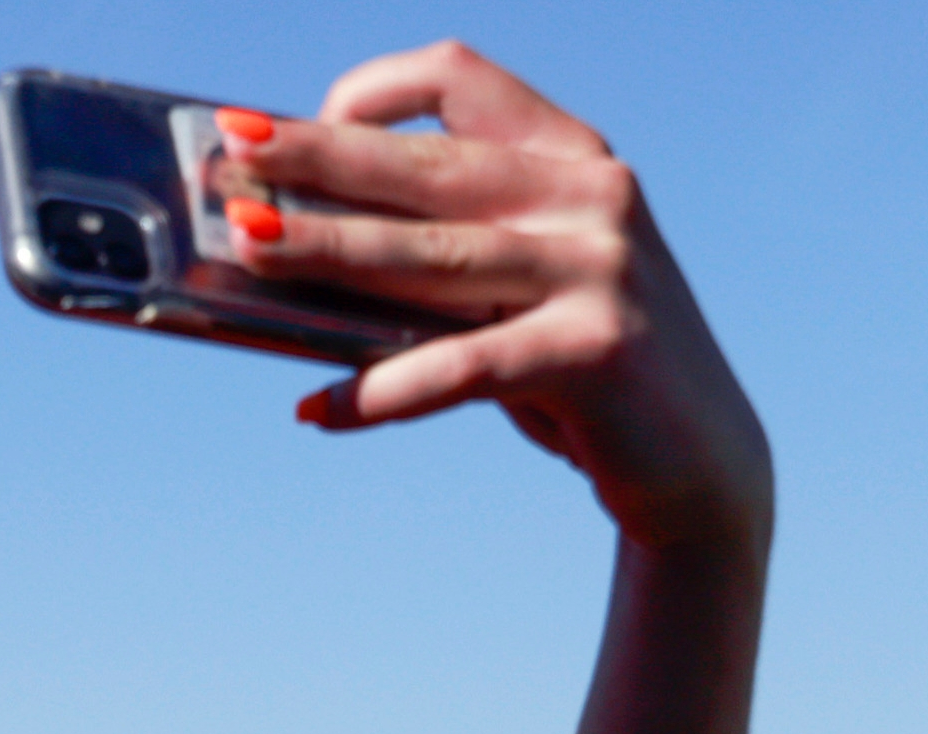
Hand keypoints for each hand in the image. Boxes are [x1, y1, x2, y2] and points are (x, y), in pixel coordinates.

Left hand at [225, 41, 769, 554]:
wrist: (698, 460)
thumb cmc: (574, 364)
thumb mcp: (515, 286)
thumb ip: (437, 253)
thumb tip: (290, 250)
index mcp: (569, 157)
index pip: (461, 79)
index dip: (371, 91)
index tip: (297, 121)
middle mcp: (590, 196)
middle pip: (426, 166)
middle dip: (316, 160)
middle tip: (229, 158)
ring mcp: (600, 268)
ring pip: (432, 256)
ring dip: (329, 253)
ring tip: (247, 252)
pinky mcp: (597, 351)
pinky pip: (461, 366)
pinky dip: (381, 390)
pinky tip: (316, 409)